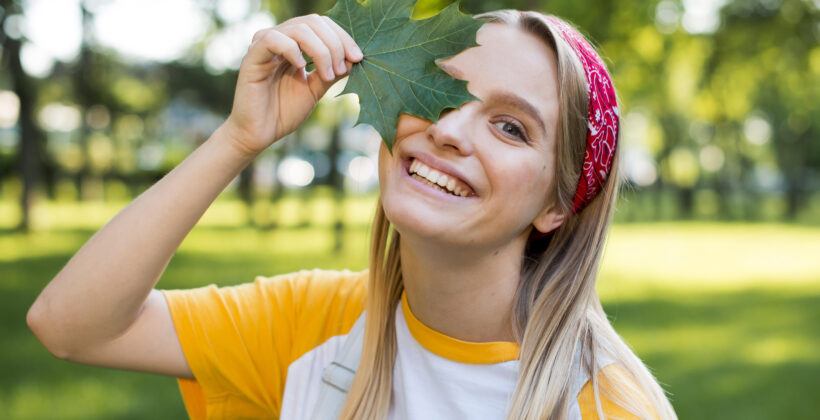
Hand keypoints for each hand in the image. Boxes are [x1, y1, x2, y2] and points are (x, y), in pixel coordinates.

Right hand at [222, 14, 362, 155]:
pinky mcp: (252, 57)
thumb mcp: (315, 89)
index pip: (322, 25)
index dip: (343, 37)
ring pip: (298, 29)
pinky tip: (301, 67)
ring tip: (327, 74)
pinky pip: (273, 39)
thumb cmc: (284, 112)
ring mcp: (265, 46)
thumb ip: (331, 72)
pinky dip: (292, 49)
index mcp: (295, 44)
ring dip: (320, 50)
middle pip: (313, 22)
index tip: (358, 58)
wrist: (260, 134)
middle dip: (335, 44)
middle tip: (342, 69)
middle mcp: (280, 39)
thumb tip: (354, 58)